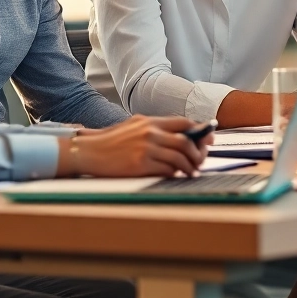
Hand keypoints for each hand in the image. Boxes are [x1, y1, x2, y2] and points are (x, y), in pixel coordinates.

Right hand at [57, 115, 206, 177]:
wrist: (88, 152)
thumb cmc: (111, 142)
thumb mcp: (134, 127)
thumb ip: (155, 130)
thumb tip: (180, 137)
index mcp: (149, 121)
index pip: (182, 122)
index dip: (199, 130)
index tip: (208, 138)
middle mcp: (150, 132)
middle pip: (185, 140)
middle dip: (198, 151)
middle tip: (201, 159)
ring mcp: (146, 148)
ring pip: (179, 156)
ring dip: (190, 165)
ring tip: (192, 171)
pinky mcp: (140, 165)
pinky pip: (167, 169)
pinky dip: (175, 173)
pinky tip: (177, 175)